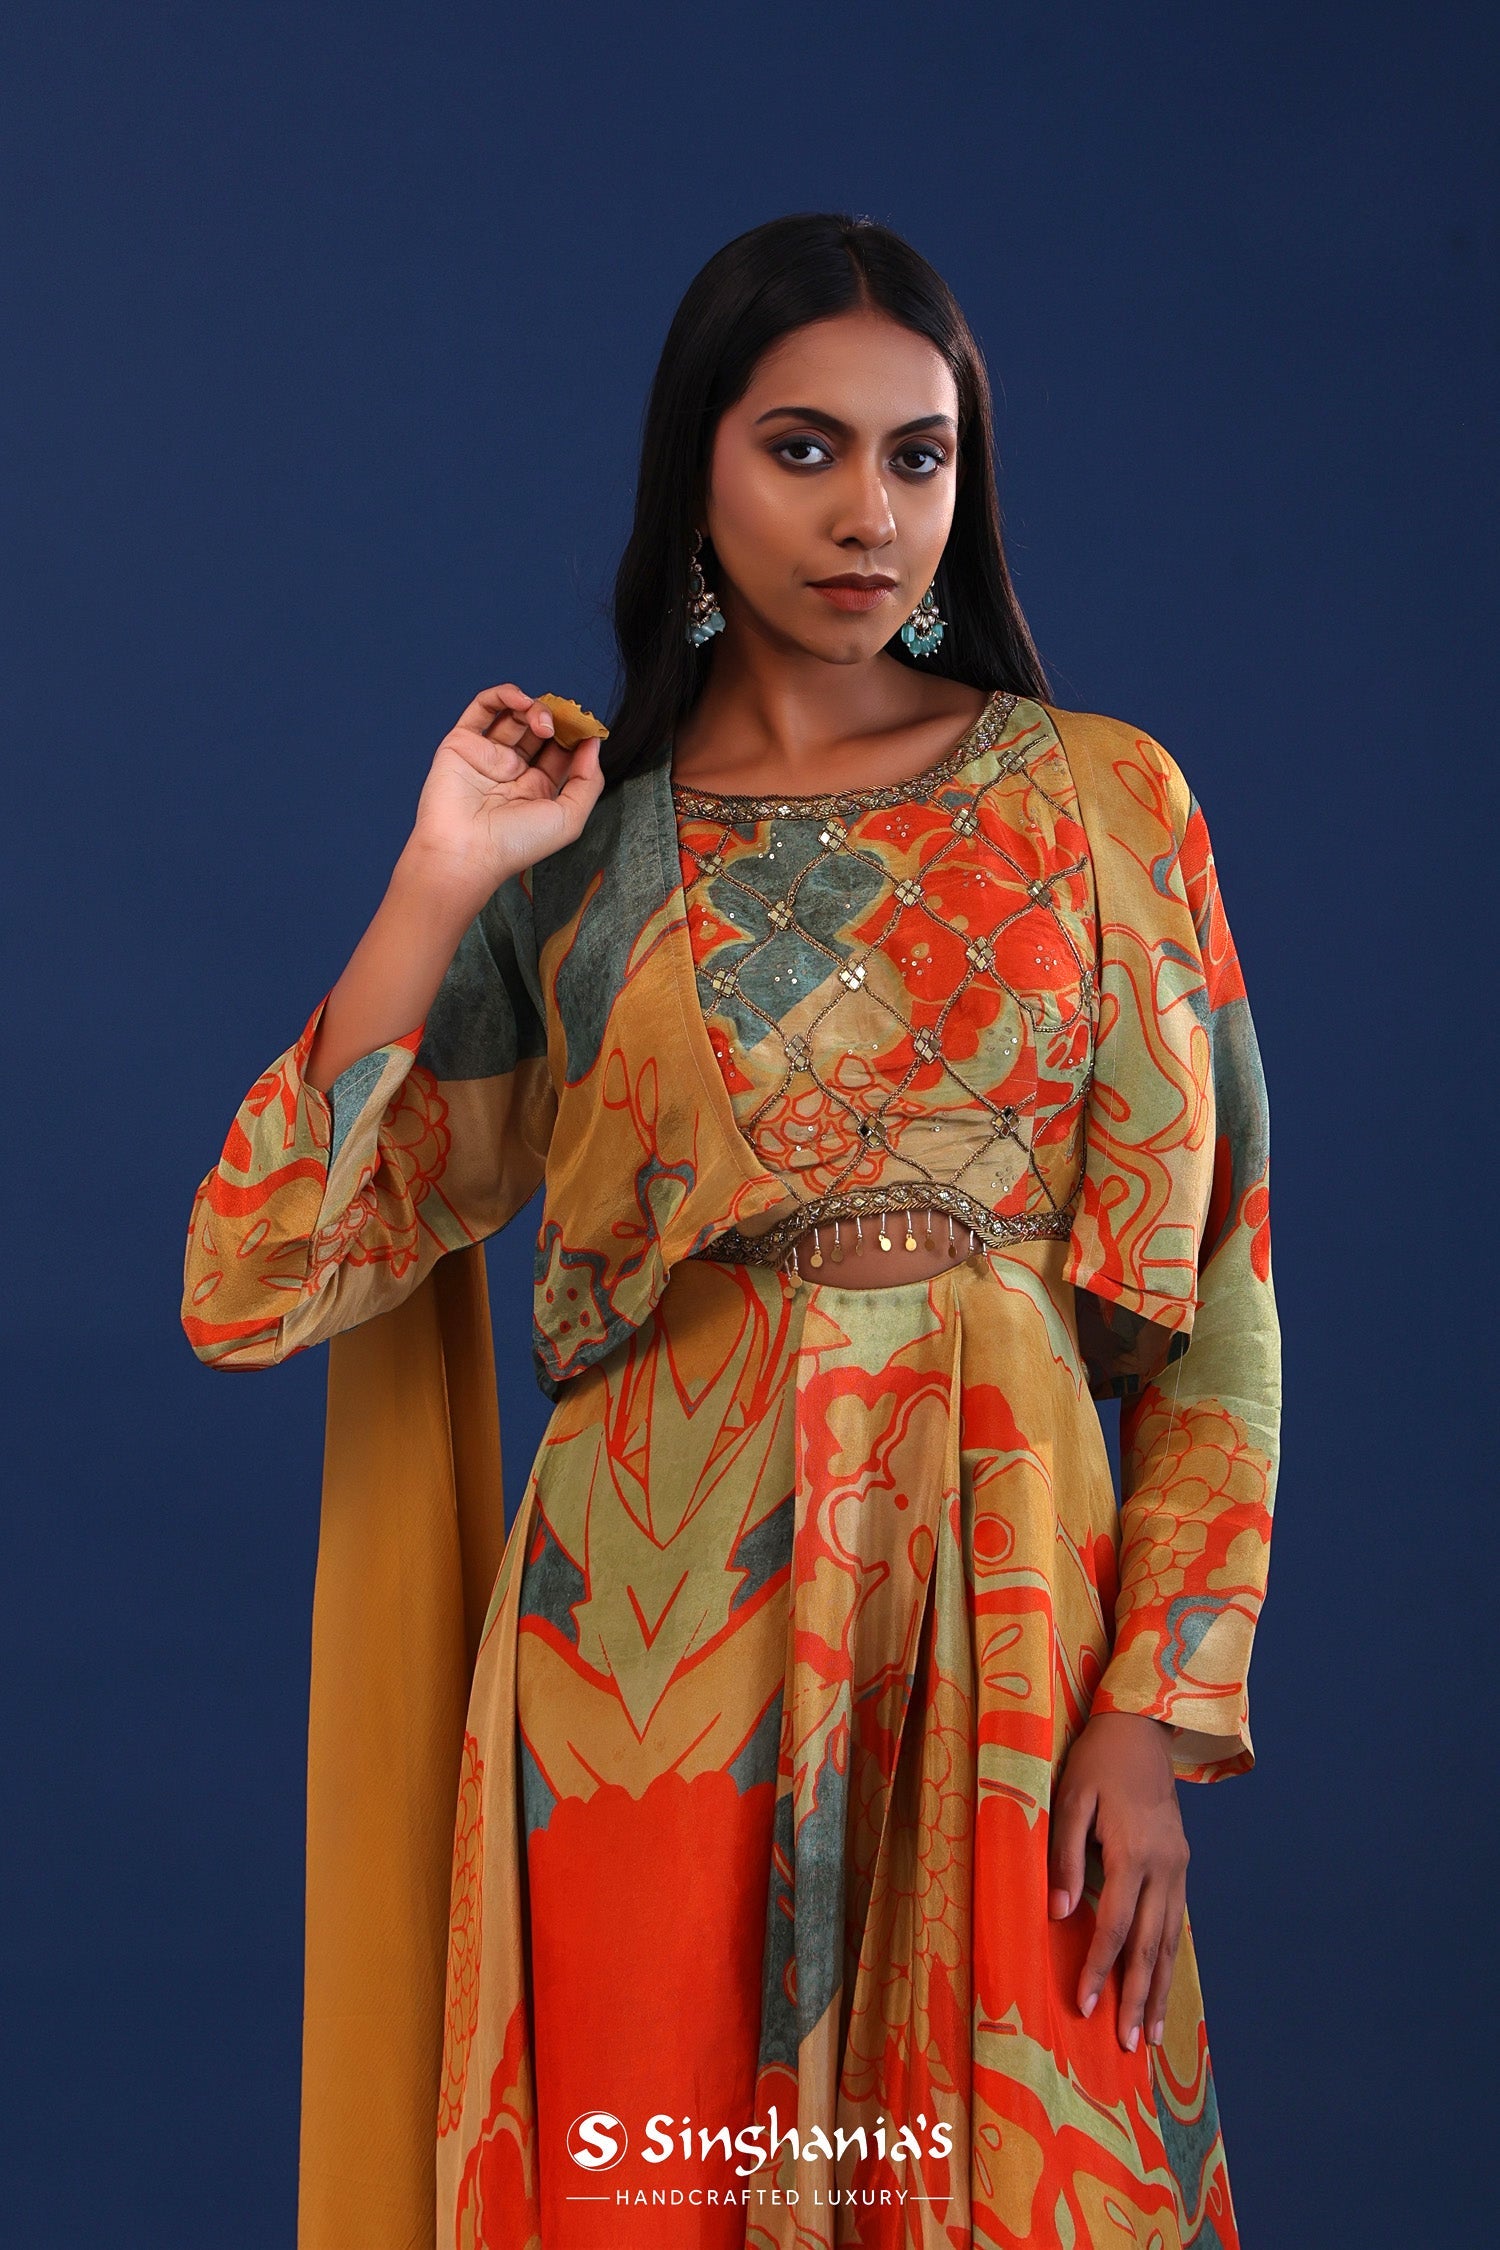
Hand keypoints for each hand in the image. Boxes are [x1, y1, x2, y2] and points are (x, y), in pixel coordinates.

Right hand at [402, 682, 605, 913]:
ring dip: (535, 708)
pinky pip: (483, 708)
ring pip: (514, 715)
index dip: (576, 737)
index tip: (588, 729)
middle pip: (540, 730)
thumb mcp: (569, 819)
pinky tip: (521, 700)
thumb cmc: (516, 845)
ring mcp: (488, 755)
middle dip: (557, 720)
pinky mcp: (463, 743)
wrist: (465, 851)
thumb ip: (587, 781)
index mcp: (538, 790)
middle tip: (567, 718)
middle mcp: (513, 771)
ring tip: (544, 722)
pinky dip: (503, 695)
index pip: (562, 752)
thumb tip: (593, 744)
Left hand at [1047, 1711, 1188, 2053]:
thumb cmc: (1097, 1762)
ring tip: (1152, 2034)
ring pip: (1170, 1941)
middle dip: (1138, 1998)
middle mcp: (1165, 1868)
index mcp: (1134, 1854)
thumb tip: (1058, 1913)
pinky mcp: (1181, 1865)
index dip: (1100, 1968)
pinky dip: (1169, 1960)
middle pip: (1150, 1945)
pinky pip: (1176, 1923)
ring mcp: (1179, 1868)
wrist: (1141, 1729)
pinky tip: (1162, 1984)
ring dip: (1160, 1989)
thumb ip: (1065, 1856)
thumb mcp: (1071, 1799)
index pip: (1115, 1925)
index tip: (1086, 2005)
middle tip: (1129, 2045)